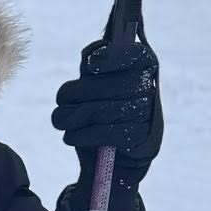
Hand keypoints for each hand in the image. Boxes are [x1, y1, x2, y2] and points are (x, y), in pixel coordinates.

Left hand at [51, 16, 162, 173]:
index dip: (113, 57)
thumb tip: (91, 56)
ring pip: (100, 110)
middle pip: (107, 85)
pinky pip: (103, 132)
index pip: (135, 54)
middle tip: (61, 99)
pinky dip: (81, 135)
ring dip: (71, 116)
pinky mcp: (139, 138)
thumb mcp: (95, 82)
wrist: (115, 157)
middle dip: (76, 92)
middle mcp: (149, 86)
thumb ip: (92, 66)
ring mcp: (147, 113)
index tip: (90, 65)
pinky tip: (71, 136)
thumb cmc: (101, 110)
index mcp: (143, 63)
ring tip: (60, 120)